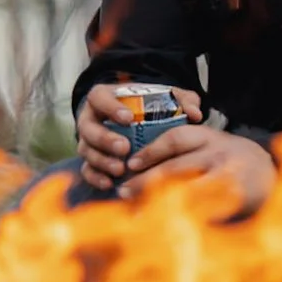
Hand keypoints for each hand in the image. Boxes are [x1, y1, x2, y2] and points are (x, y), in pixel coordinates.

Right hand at [77, 84, 202, 190]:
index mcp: (104, 98)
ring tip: (120, 169)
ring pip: (86, 150)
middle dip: (104, 139)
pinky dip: (95, 177)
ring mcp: (88, 140)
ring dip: (101, 160)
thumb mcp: (165, 98)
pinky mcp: (90, 159)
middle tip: (124, 148)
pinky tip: (110, 183)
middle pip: (88, 128)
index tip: (128, 119)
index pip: (99, 98)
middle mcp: (90, 118)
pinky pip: (86, 169)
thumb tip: (195, 114)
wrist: (137, 122)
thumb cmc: (149, 108)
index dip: (110, 108)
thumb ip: (181, 100)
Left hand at [122, 124, 276, 210]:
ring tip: (138, 215)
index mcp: (210, 139)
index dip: (151, 151)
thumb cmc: (231, 160)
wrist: (274, 174)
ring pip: (187, 192)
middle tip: (123, 192)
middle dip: (145, 181)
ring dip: (159, 204)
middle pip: (176, 168)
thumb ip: (183, 154)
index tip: (130, 164)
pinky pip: (206, 212)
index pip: (175, 139)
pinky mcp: (237, 200)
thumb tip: (138, 167)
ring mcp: (230, 179)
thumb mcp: (212, 147)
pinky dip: (184, 220)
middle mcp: (219, 155)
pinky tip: (165, 229)